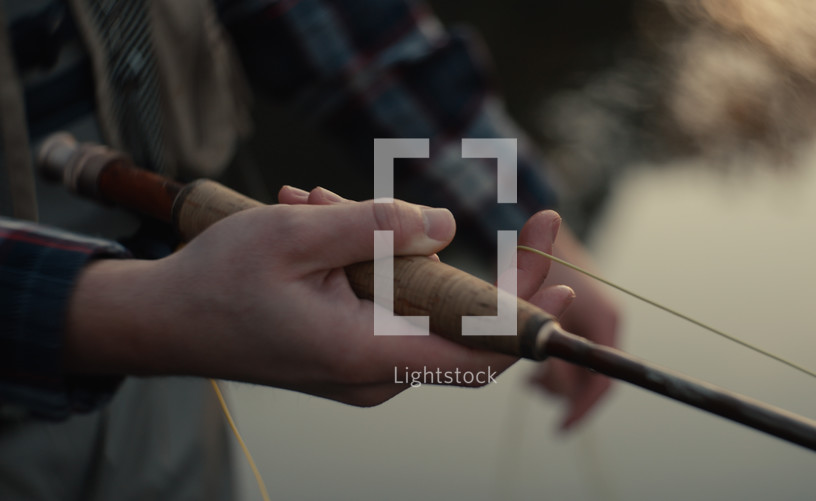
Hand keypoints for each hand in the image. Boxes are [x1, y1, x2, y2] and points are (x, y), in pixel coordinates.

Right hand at [65, 187, 572, 407]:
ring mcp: (360, 369)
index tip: (561, 274)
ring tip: (314, 205)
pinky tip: (317, 224)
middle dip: (469, 263)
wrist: (159, 324)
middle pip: (457, 327)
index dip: (526, 317)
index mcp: (365, 353)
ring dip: (393, 251)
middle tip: (487, 215)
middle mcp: (372, 374)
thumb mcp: (294, 236)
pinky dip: (371, 267)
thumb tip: (445, 228)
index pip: (477, 350)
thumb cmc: (216, 282)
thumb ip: (376, 227)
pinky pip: (383, 308)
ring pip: (414, 307)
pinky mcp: (346, 352)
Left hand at [530, 227, 620, 430]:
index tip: (560, 429)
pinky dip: (549, 364)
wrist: (534, 219)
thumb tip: (541, 383)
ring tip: (527, 373)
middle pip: (587, 379)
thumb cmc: (534, 256)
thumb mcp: (533, 305)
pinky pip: (568, 355)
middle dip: (560, 391)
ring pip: (575, 370)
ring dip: (552, 378)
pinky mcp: (579, 318)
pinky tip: (526, 358)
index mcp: (605, 320)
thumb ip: (540, 343)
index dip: (582, 409)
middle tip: (531, 386)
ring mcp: (592, 321)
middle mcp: (605, 323)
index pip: (603, 380)